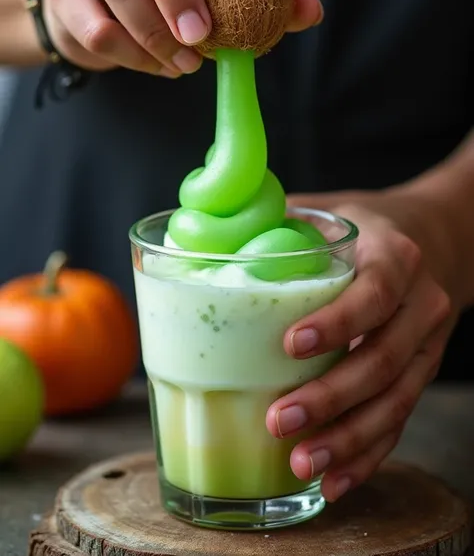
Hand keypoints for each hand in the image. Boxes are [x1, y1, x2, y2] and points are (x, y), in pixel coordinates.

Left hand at [266, 188, 454, 501]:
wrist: (433, 241)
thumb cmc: (364, 228)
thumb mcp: (328, 211)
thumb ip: (277, 222)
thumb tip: (196, 235)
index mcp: (394, 257)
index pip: (375, 292)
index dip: (338, 321)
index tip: (291, 345)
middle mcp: (420, 304)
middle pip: (384, 359)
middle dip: (332, 396)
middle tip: (280, 420)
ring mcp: (426, 345)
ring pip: (395, 401)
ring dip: (347, 438)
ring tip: (300, 462)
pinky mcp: (419, 374)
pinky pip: (399, 421)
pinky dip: (366, 456)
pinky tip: (332, 482)